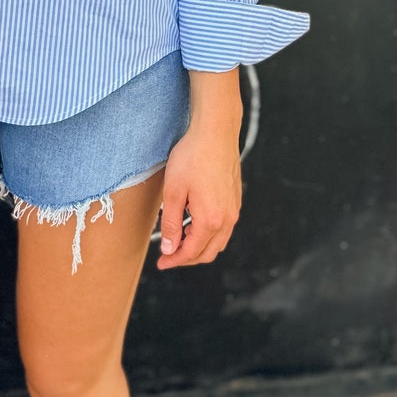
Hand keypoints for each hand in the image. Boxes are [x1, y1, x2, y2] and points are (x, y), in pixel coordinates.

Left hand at [157, 73, 242, 269]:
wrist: (215, 133)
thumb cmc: (192, 158)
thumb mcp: (173, 192)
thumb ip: (172, 225)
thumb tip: (169, 249)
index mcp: (210, 220)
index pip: (191, 252)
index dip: (174, 261)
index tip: (160, 263)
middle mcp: (227, 219)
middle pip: (208, 253)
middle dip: (187, 259)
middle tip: (167, 257)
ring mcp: (234, 210)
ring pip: (218, 242)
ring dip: (198, 247)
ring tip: (179, 241)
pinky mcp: (235, 200)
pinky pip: (224, 229)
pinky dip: (208, 235)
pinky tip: (194, 224)